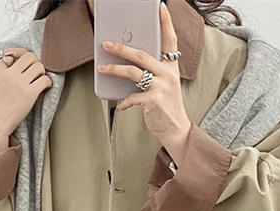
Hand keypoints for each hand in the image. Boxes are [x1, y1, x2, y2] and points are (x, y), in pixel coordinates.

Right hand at [0, 47, 52, 153]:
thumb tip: (8, 67)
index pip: (12, 54)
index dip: (19, 58)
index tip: (23, 67)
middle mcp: (9, 73)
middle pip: (28, 56)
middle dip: (34, 63)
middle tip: (35, 73)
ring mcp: (20, 83)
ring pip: (39, 66)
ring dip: (42, 72)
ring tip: (40, 81)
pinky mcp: (30, 93)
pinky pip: (45, 80)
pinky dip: (48, 82)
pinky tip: (45, 88)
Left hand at [96, 1, 191, 164]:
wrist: (176, 129)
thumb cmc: (167, 106)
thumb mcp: (165, 85)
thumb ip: (153, 72)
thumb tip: (130, 64)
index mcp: (171, 67)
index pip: (170, 40)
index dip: (165, 23)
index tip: (160, 7)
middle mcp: (168, 74)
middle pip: (142, 54)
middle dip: (122, 48)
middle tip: (107, 43)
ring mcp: (161, 86)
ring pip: (134, 72)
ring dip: (115, 69)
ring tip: (103, 68)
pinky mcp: (154, 100)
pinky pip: (132, 96)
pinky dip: (124, 101)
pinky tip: (121, 104)